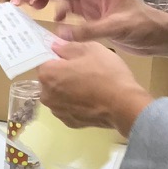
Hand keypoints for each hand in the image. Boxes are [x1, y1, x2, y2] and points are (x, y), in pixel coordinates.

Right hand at [15, 0, 167, 55]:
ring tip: (34, 9)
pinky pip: (72, 13)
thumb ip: (89, 30)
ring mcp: (94, 4)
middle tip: (24, 0)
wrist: (159, 37)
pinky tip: (56, 24)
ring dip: (50, 2)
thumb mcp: (117, 27)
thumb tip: (60, 34)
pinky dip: (61, 16)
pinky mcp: (95, 17)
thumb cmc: (143, 26)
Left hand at [33, 40, 153, 136]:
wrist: (124, 105)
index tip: (70, 54)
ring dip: (68, 89)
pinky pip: (68, 107)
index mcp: (47, 74)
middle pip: (50, 78)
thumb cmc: (106, 73)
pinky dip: (76, 103)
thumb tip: (55, 46)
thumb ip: (68, 46)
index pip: (44, 60)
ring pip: (58, 94)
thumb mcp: (91, 49)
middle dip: (62, 73)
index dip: (57, 55)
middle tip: (84, 69)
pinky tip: (91, 99)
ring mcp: (57, 111)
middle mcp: (46, 94)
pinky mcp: (69, 122)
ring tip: (90, 85)